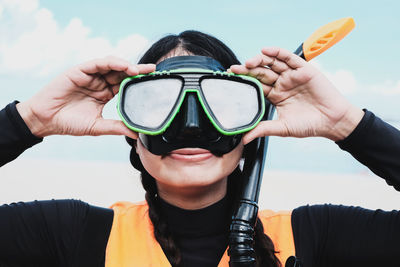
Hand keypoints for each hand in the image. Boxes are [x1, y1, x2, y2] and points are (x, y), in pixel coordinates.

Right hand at [17, 56, 154, 138]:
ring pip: (112, 66)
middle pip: (122, 73)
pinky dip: (111, 63)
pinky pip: (98, 63)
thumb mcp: (97, 126)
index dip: (139, 83)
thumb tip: (136, 133)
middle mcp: (100, 83)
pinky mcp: (79, 70)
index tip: (154, 83)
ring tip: (139, 70)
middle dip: (138, 71)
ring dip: (126, 66)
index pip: (125, 86)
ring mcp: (90, 76)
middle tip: (153, 71)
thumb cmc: (69, 123)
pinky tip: (122, 66)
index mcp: (105, 94)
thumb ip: (116, 127)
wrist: (45, 121)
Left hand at [230, 47, 363, 144]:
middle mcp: (282, 83)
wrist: (332, 122)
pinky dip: (277, 53)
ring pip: (272, 63)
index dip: (244, 81)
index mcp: (275, 95)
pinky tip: (266, 51)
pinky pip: (288, 57)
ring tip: (248, 62)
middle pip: (261, 72)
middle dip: (247, 69)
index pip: (256, 85)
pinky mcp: (303, 69)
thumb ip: (263, 129)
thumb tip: (244, 138)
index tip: (231, 80)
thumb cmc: (309, 125)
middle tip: (235, 70)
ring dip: (260, 60)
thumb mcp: (282, 128)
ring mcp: (292, 76)